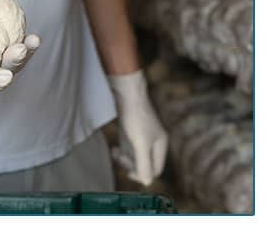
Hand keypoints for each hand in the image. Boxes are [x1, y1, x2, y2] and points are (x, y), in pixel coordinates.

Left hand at [108, 70, 168, 185]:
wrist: (127, 94)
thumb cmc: (135, 118)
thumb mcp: (140, 144)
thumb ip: (144, 164)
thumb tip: (147, 183)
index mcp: (160, 146)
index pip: (155, 170)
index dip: (142, 175)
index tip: (128, 172)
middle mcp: (154, 142)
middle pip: (145, 164)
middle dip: (132, 165)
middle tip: (119, 158)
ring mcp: (144, 136)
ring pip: (136, 156)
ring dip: (125, 158)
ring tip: (116, 153)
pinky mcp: (134, 130)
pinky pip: (129, 147)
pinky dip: (122, 150)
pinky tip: (115, 148)